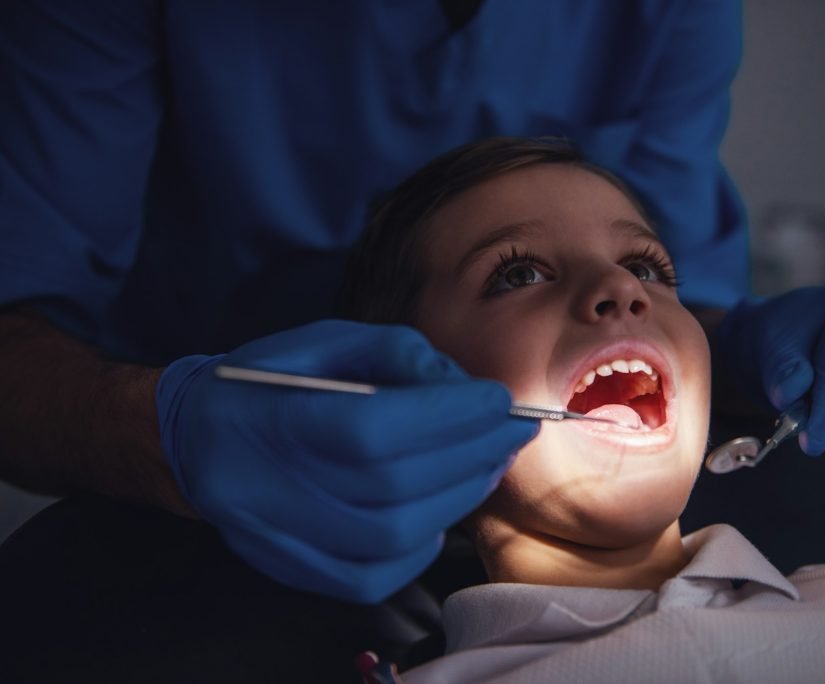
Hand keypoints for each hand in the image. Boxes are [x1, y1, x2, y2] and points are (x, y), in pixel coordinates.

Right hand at [156, 320, 537, 602]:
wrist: (200, 440)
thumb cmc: (272, 380)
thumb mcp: (329, 341)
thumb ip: (397, 352)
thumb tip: (461, 386)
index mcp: (270, 416)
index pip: (370, 427)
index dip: (445, 416)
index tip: (497, 399)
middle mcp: (267, 486)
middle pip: (392, 485)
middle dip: (470, 454)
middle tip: (512, 430)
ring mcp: (278, 539)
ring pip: (392, 535)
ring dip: (459, 496)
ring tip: (489, 462)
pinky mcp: (294, 571)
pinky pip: (376, 576)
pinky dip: (425, 542)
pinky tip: (444, 504)